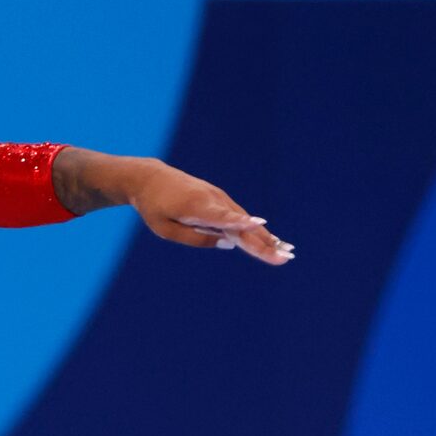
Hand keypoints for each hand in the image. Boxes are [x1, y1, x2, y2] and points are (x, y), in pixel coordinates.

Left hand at [132, 164, 294, 265]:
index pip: (222, 217)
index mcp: (196, 206)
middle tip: (283, 257)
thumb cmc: (154, 207)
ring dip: (265, 238)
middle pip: (241, 225)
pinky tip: (269, 240)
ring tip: (284, 252)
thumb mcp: (165, 229)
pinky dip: (255, 230)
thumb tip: (226, 245)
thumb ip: (194, 238)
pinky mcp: (220, 200)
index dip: (240, 222)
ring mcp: (219, 198)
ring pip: (244, 222)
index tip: (259, 224)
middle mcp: (213, 200)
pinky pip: (239, 218)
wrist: (151, 178)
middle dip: (263, 242)